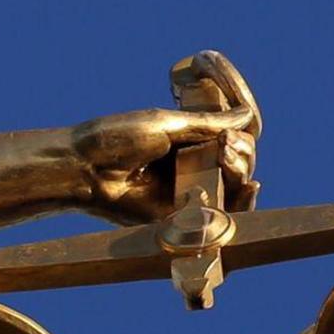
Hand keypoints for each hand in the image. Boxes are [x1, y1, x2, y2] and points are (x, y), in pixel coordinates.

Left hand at [72, 98, 258, 223]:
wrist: (83, 167)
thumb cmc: (116, 139)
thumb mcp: (166, 125)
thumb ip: (208, 125)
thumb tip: (246, 115)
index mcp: (186, 144)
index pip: (232, 145)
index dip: (240, 142)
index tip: (229, 138)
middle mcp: (189, 169)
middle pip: (237, 167)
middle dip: (242, 156)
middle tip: (225, 149)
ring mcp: (184, 194)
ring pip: (232, 190)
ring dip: (241, 173)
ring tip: (227, 161)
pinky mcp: (177, 219)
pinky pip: (217, 218)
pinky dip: (239, 205)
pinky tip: (250, 188)